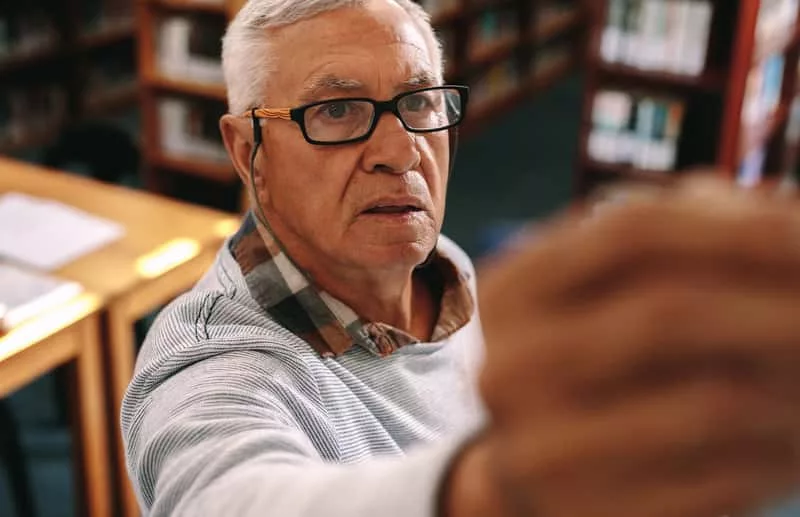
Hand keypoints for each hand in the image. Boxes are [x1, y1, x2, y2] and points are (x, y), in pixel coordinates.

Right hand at [446, 177, 799, 516]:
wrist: (528, 467)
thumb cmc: (581, 362)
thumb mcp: (595, 290)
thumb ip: (669, 238)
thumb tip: (781, 219)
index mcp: (510, 294)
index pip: (625, 232)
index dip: (732, 227)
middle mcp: (510, 367)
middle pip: (668, 312)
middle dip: (779, 307)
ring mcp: (541, 449)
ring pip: (710, 402)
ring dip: (796, 382)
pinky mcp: (588, 513)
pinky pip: (720, 482)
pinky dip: (782, 455)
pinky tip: (795, 441)